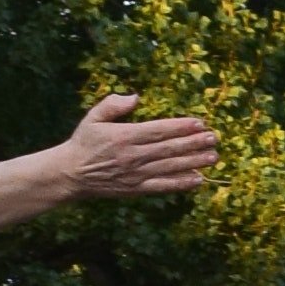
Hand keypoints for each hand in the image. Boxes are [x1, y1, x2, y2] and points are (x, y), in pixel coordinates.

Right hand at [57, 96, 220, 201]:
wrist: (70, 174)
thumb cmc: (83, 143)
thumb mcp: (93, 118)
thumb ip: (113, 105)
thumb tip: (134, 96)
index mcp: (124, 136)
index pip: (158, 130)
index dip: (180, 127)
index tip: (199, 123)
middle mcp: (133, 156)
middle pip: (169, 148)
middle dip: (194, 143)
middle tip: (214, 138)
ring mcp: (136, 174)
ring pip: (170, 167)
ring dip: (194, 162)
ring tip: (213, 156)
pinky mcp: (136, 189)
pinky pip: (163, 186)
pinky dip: (181, 183)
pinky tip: (198, 179)